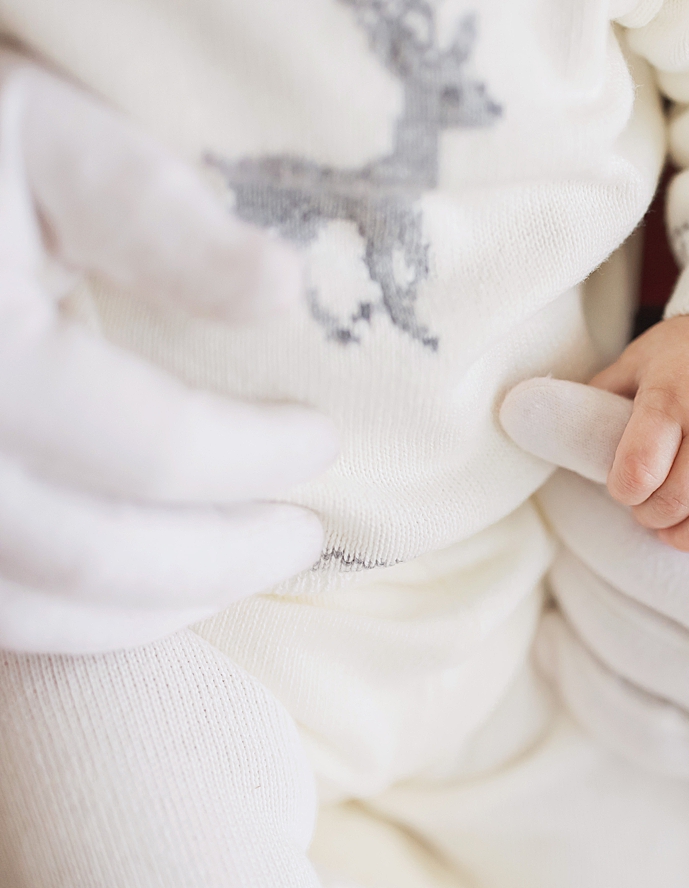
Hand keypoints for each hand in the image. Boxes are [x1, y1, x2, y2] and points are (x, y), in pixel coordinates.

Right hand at [0, 57, 336, 653]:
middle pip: (87, 556)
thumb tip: (284, 290)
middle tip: (303, 537)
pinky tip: (139, 587)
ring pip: (24, 608)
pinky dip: (70, 618)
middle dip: (218, 560)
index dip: (253, 457)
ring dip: (148, 610)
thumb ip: (154, 213)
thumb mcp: (46, 132)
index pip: (148, 447)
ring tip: (238, 571)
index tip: (324, 440)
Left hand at [502, 352, 688, 785]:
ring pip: (615, 636)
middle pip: (627, 557)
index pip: (676, 480)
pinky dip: (584, 670)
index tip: (522, 406)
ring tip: (571, 529)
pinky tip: (570, 626)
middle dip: (573, 501)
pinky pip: (632, 721)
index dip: (584, 436)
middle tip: (557, 463)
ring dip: (573, 575)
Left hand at [587, 316, 688, 551]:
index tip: (626, 488)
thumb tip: (565, 430)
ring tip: (681, 528)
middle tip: (651, 510)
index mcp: (673, 397)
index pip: (635, 476)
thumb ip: (604, 395)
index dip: (623, 494)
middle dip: (652, 518)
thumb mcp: (641, 358)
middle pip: (674, 504)